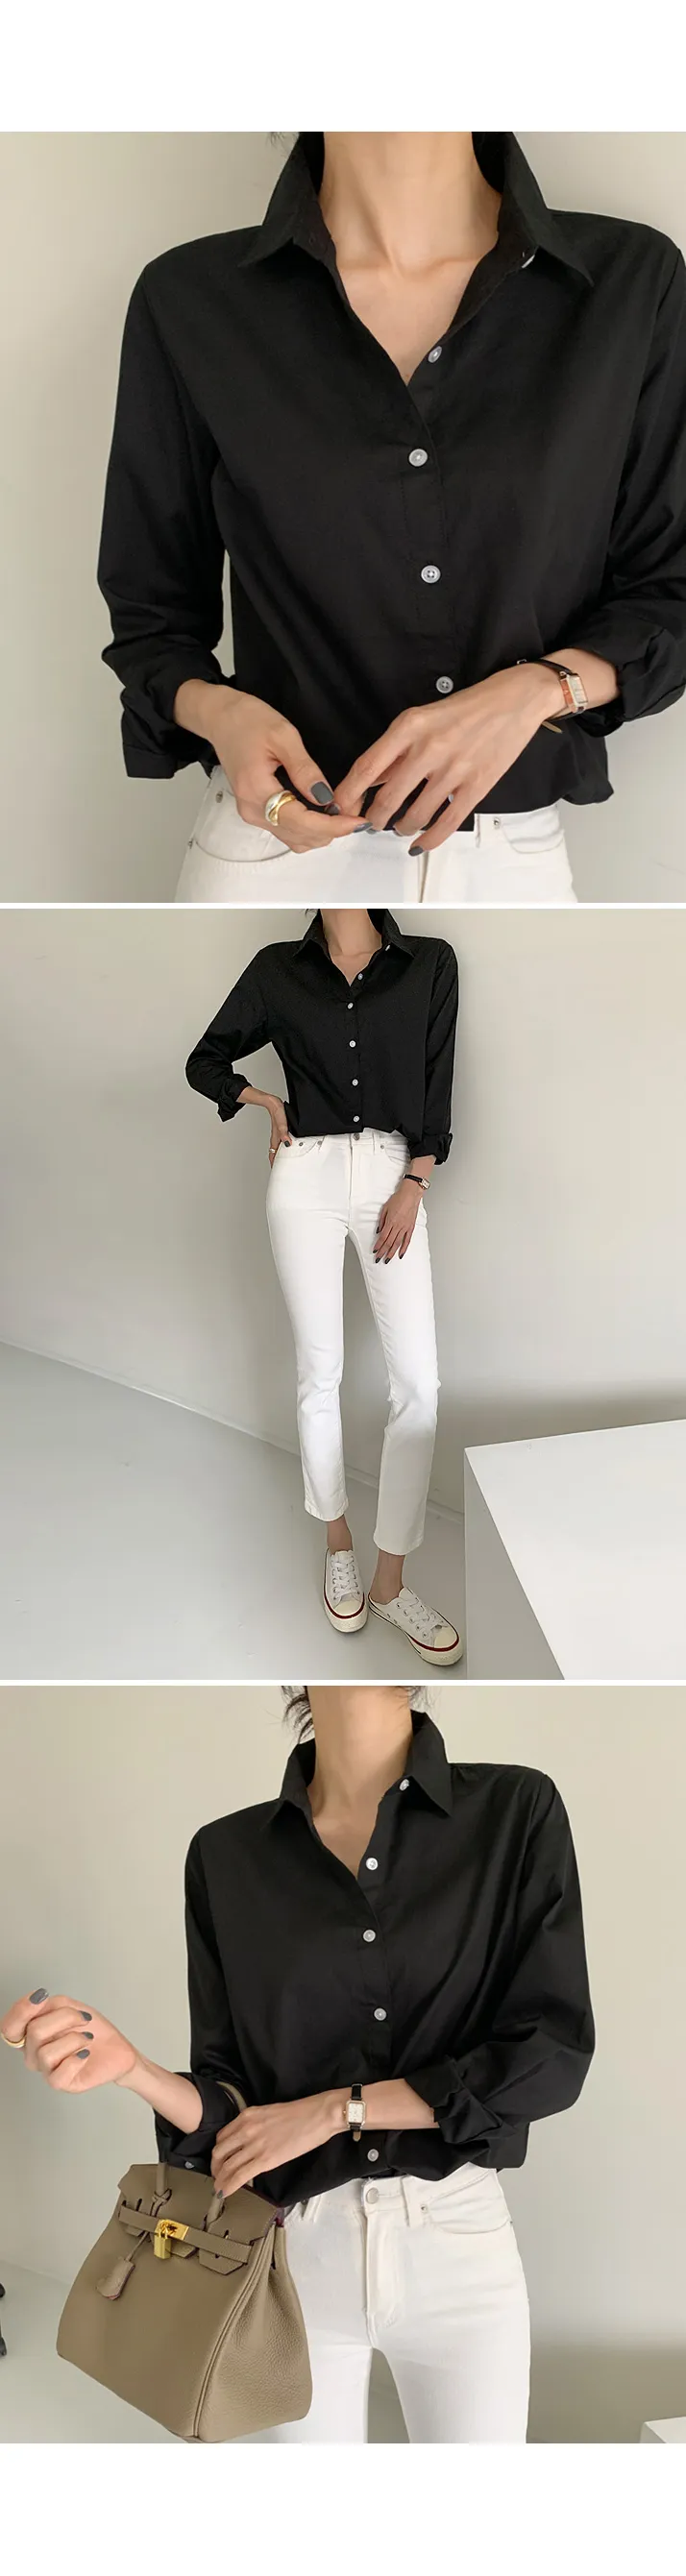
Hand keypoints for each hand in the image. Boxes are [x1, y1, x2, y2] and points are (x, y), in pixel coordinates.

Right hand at [1, 1991, 136, 2091]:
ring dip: (74, 2039)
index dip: (20, 2010)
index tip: (41, 1996)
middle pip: (34, 2032)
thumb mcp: (69, 2007)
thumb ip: (49, 2005)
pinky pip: (59, 2073)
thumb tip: (38, 2001)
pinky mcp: (61, 2083)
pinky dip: (77, 2058)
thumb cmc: (91, 2028)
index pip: (9, 2027)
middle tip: (83, 2019)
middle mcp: (33, 2053)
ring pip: (46, 2052)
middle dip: (64, 2018)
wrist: (116, 2048)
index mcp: (31, 2033)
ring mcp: (46, 2070)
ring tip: (87, 2038)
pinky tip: (86, 2053)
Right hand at [194, 686, 364, 854]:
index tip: (357, 822)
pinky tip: (323, 813)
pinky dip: (308, 828)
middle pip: (299, 837)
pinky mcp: (256, 811)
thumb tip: (325, 797)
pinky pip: (287, 831)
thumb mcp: (283, 735)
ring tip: (342, 814)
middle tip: (355, 815)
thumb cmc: (247, 720)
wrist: (220, 719)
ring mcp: (252, 814)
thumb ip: (305, 769)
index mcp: (257, 791)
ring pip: (294, 839)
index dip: (332, 826)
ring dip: (321, 833)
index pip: (301, 822)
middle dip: (331, 831)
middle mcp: (253, 810)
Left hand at [210, 2091, 344, 2193]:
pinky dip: (229, 2186)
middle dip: (215, 2167)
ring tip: (220, 2187)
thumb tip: (250, 2143)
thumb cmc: (301, 2113)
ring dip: (220, 2179)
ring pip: (227, 2166)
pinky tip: (225, 2192)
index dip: (218, 2153)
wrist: (318, 2115)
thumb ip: (255, 2126)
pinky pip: (239, 2175)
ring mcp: (254, 2144)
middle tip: (218, 2176)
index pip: (222, 2137)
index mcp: (247, 2116)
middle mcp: (246, 2129)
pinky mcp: (265, 2159)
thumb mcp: (269, 2114)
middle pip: (219, 2152)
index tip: (220, 2161)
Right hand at [267, 1098, 290, 1165]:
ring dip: (281, 1154)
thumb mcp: (282, 1124)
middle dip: (277, 1162)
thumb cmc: (277, 1112)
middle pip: (276, 1153)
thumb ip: (284, 1134)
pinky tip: (288, 1145)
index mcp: (276, 1139)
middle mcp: (276, 1138)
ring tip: (285, 1160)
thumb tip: (287, 1143)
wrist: (273, 1103)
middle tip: (281, 1168)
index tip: (275, 1170)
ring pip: (279, 1148)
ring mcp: (278, 1135)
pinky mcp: (281, 1131)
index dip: (274, 1164)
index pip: (273, 1155)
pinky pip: (282, 1142)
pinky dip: (284, 1146)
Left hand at [334, 664, 562, 848]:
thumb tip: (373, 781)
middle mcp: (428, 748)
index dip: (348, 794)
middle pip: (387, 799)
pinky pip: (446, 823)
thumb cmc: (467, 708)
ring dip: (401, 828)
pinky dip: (428, 839)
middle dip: (374, 819)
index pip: (367, 768)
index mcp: (409, 727)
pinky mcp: (476, 786)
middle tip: (372, 823)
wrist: (515, 701)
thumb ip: (397, 750)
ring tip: (399, 828)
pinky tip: (419, 844)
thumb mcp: (422, 718)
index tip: (339, 809)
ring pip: (414, 815)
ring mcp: (453, 770)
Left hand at [374, 1178, 422, 1262]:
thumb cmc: (398, 1199)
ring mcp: (405, 1228)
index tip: (375, 1251)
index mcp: (391, 1221)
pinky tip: (400, 1254)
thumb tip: (379, 1231)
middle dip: (383, 1252)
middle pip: (389, 1242)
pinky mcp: (411, 1228)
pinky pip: (407, 1240)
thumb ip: (381, 1221)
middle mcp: (398, 1226)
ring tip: (387, 1260)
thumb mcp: (385, 1208)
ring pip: (397, 1243)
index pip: (383, 1237)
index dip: (378, 1245)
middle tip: (378, 1259)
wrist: (410, 1194)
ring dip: (391, 1253)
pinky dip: (404, 1248)